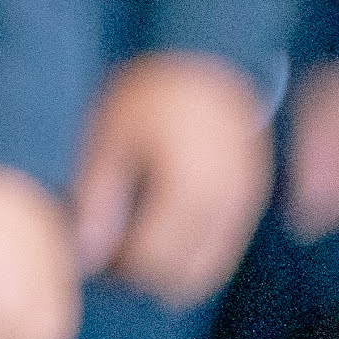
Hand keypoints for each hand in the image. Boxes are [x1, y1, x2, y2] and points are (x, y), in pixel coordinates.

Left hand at [70, 51, 274, 305]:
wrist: (207, 59)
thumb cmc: (149, 93)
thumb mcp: (110, 137)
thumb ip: (98, 198)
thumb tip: (86, 257)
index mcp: (187, 191)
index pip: (151, 265)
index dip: (116, 265)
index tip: (94, 243)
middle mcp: (224, 207)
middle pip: (182, 279)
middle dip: (143, 275)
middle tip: (111, 242)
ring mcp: (244, 206)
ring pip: (206, 271)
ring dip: (170, 267)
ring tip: (135, 232)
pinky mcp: (252, 200)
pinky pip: (224, 249)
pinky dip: (193, 251)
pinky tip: (164, 223)